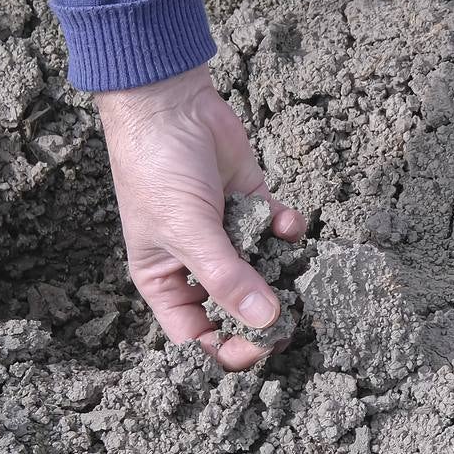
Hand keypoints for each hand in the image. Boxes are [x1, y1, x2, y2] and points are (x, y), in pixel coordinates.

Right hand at [95, 66, 304, 369]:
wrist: (171, 103)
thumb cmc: (158, 169)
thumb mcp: (188, 231)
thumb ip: (228, 279)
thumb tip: (267, 323)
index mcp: (165, 281)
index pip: (196, 337)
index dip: (226, 351)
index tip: (259, 351)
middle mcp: (196, 264)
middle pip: (236, 311)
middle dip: (264, 316)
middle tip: (292, 318)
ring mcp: (227, 236)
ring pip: (264, 273)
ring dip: (282, 273)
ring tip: (296, 271)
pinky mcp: (252, 207)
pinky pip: (278, 233)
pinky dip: (287, 230)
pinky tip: (287, 220)